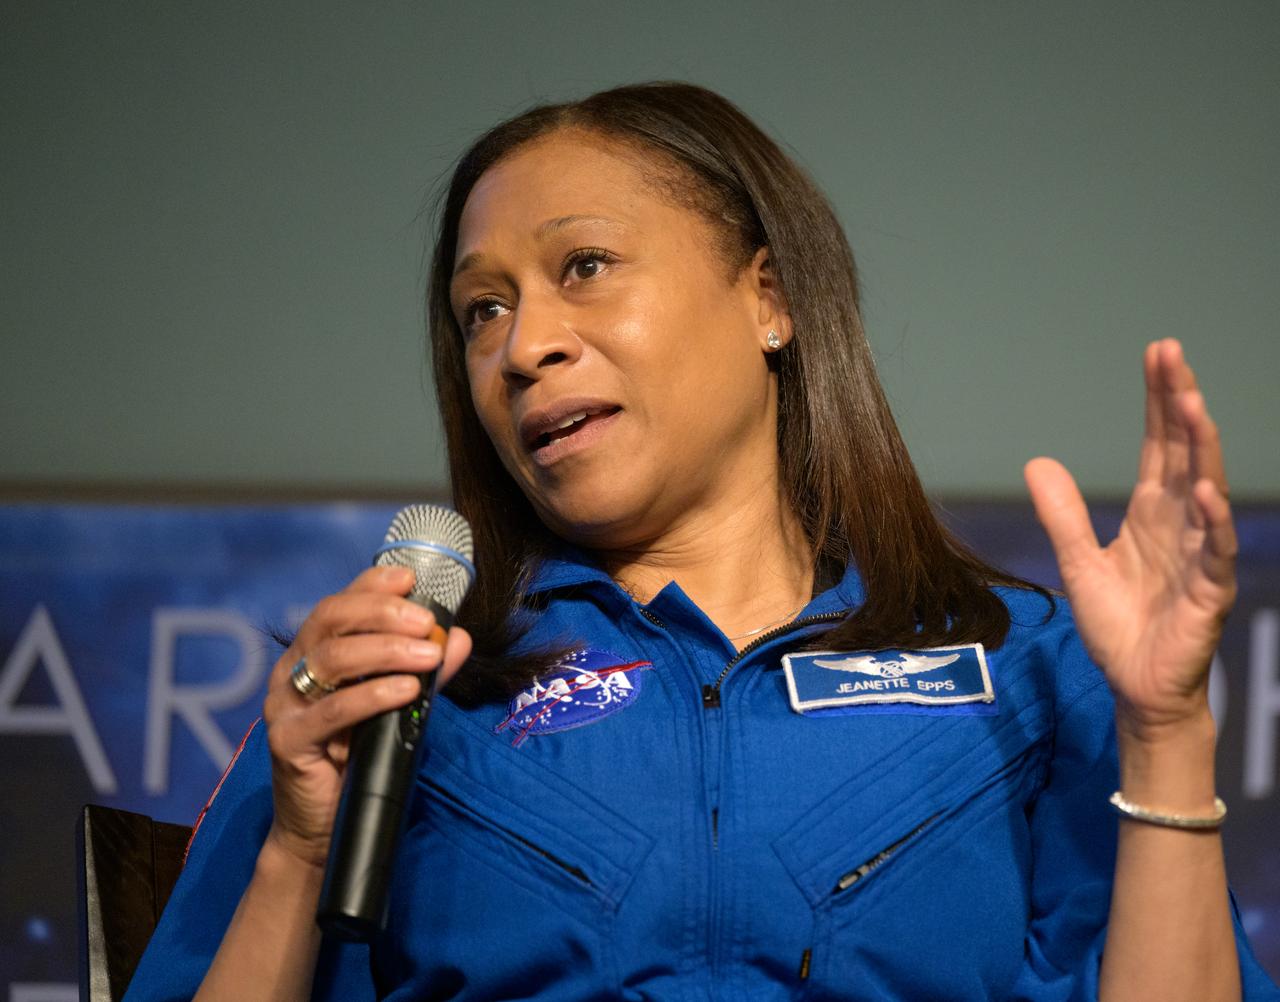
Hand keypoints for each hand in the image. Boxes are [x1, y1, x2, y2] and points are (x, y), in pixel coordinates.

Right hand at [261, 565, 471, 866]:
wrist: (325, 827)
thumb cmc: (359, 757)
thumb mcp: (397, 704)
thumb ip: (424, 669)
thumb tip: (459, 637)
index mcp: (312, 652)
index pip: (339, 603)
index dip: (372, 584)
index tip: (411, 577)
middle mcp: (291, 670)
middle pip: (331, 620)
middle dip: (383, 614)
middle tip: (427, 623)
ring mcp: (284, 705)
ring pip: (332, 660)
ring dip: (386, 651)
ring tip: (428, 657)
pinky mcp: (288, 741)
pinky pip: (332, 711)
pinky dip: (373, 695)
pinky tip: (406, 690)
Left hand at [1024, 339, 1236, 736]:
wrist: (1137, 686)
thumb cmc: (1118, 625)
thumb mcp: (1078, 563)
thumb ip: (1062, 515)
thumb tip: (1037, 463)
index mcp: (1152, 513)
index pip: (1159, 445)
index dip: (1158, 401)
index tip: (1158, 355)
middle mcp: (1181, 523)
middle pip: (1184, 452)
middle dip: (1180, 403)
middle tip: (1172, 355)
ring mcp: (1200, 554)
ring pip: (1206, 490)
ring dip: (1201, 448)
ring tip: (1191, 404)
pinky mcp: (1209, 592)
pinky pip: (1215, 551)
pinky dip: (1212, 522)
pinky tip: (1205, 491)